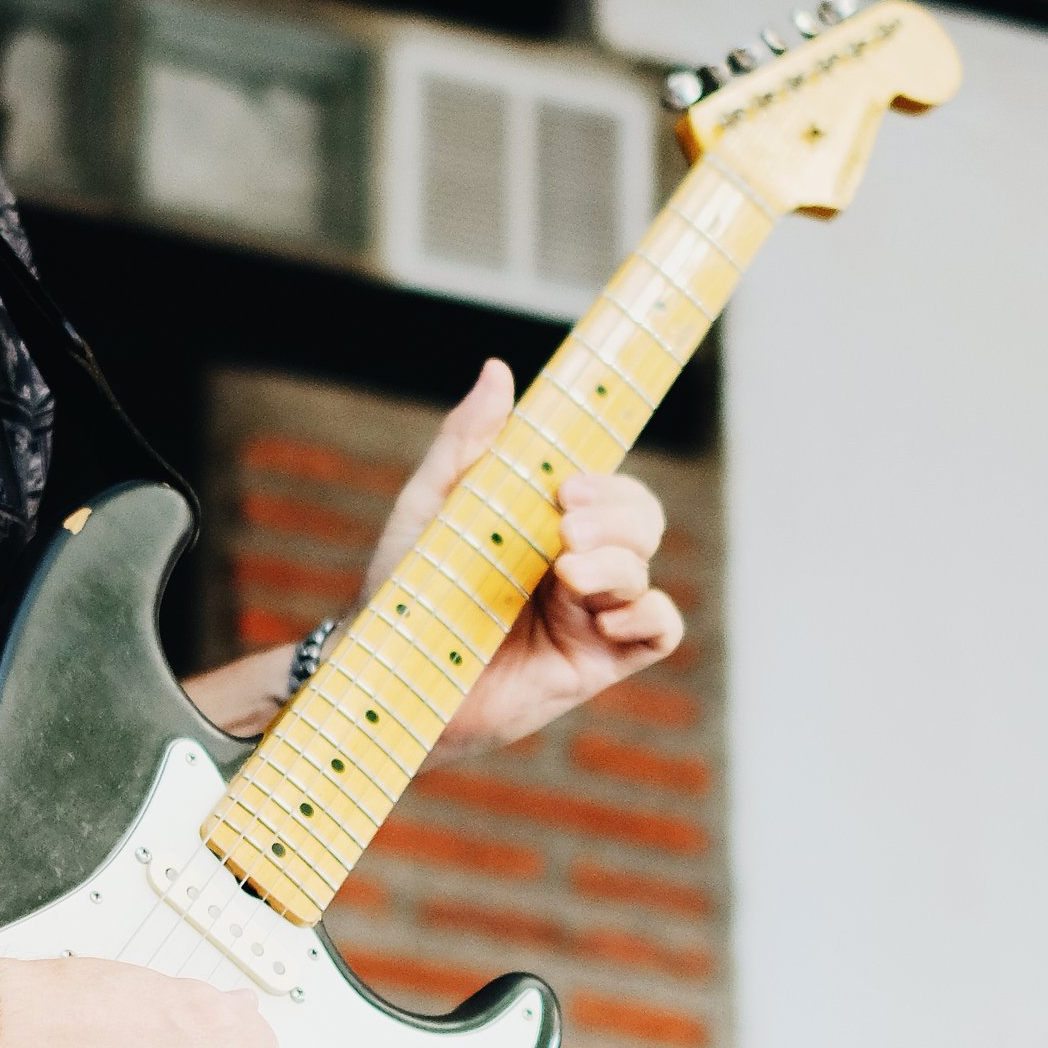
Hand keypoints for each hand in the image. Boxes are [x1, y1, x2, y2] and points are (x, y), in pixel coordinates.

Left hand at [365, 360, 681, 753]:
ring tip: (566, 572)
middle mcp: (576, 565)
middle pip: (641, 521)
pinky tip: (602, 616)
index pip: (609, 485)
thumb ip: (467, 442)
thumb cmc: (403, 592)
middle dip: (617, 515)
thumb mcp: (429, 508)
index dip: (606, 480)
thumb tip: (500, 371)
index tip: (565, 485)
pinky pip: (659, 631)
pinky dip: (647, 614)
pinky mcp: (595, 663)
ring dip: (617, 562)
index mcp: (543, 523)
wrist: (387, 677)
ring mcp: (589, 614)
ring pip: (644, 570)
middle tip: (565, 525)